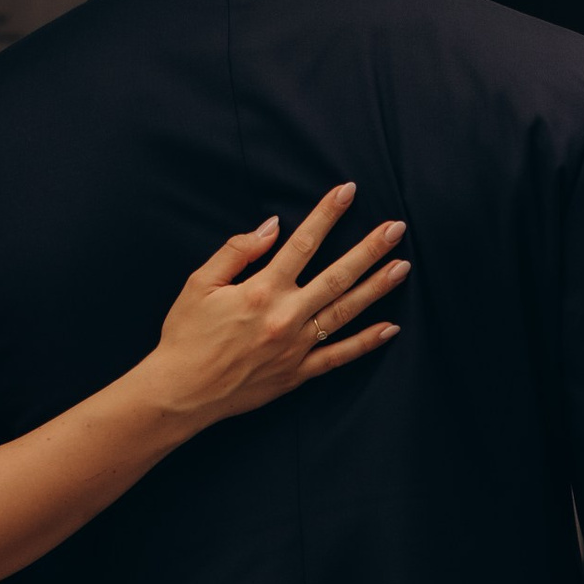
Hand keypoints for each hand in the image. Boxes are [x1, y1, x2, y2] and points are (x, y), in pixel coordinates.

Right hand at [142, 183, 406, 429]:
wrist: (181, 392)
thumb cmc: (185, 336)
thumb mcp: (200, 284)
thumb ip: (237, 251)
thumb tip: (271, 227)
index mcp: (262, 291)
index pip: (303, 243)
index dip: (327, 215)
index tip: (347, 191)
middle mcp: (286, 317)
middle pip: (337, 276)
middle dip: (369, 249)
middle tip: (397, 228)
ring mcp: (296, 347)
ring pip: (345, 312)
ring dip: (376, 288)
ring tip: (402, 267)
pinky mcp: (297, 374)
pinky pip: (338, 357)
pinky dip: (365, 343)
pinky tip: (390, 327)